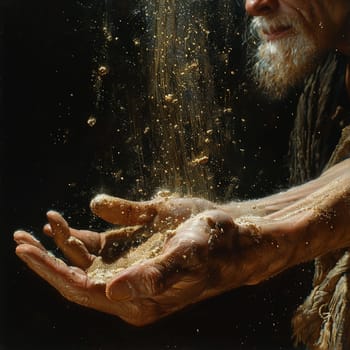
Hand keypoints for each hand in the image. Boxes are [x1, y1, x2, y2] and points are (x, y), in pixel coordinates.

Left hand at [15, 195, 246, 325]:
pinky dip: (79, 234)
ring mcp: (129, 267)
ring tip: (39, 226)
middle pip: (76, 278)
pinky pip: (99, 244)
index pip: (83, 289)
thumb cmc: (215, 245)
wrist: (231, 233)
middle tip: (20, 240)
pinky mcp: (133, 249)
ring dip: (60, 244)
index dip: (52, 272)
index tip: (27, 251)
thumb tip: (110, 292)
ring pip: (85, 260)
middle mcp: (129, 287)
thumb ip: (153, 275)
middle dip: (46, 260)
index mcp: (139, 299)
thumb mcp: (188, 255)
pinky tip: (62, 222)